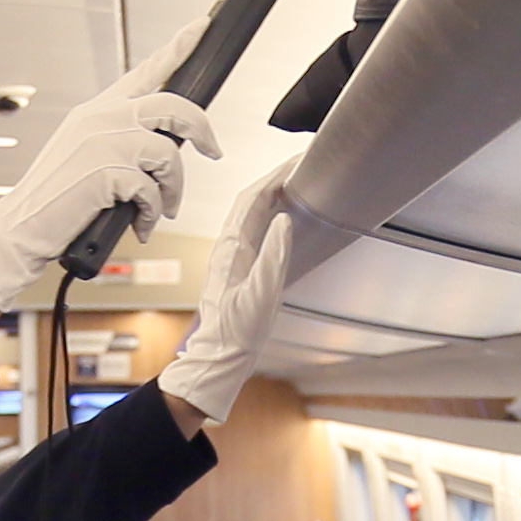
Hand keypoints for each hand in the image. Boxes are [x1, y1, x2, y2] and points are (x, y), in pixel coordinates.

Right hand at [0, 20, 220, 305]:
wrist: (20, 228)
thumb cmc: (56, 199)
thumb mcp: (84, 155)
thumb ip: (118, 139)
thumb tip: (165, 144)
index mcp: (96, 110)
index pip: (144, 71)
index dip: (176, 47)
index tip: (200, 26)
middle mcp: (100, 118)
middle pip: (172, 104)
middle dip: (201, 128)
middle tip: (213, 150)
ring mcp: (103, 142)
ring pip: (169, 153)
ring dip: (173, 188)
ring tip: (163, 208)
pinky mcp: (106, 171)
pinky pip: (151, 189)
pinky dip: (151, 212)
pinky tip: (139, 225)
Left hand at [154, 167, 295, 426]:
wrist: (220, 358)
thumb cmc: (238, 333)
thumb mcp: (261, 296)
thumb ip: (273, 257)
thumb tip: (285, 219)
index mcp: (232, 249)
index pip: (253, 200)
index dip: (275, 176)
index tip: (297, 162)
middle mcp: (228, 246)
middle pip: (250, 199)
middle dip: (274, 177)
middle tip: (301, 163)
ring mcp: (231, 254)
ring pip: (250, 211)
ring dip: (271, 191)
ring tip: (295, 178)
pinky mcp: (237, 265)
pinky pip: (252, 226)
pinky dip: (268, 210)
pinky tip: (281, 211)